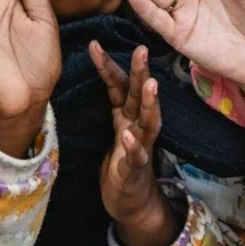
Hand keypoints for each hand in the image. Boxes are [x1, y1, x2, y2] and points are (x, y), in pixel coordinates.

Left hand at [92, 43, 163, 224]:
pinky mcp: (135, 170)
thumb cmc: (121, 163)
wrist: (132, 201)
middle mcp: (137, 127)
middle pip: (140, 96)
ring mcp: (140, 148)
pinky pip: (136, 157)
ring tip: (149, 85)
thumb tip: (105, 75)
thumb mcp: (115, 128)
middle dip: (141, 73)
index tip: (94, 44)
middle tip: (141, 50)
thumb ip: (115, 104)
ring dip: (149, 104)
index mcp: (127, 116)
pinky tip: (128, 135)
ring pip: (148, 123)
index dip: (108, 66)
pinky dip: (134, 146)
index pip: (119, 86)